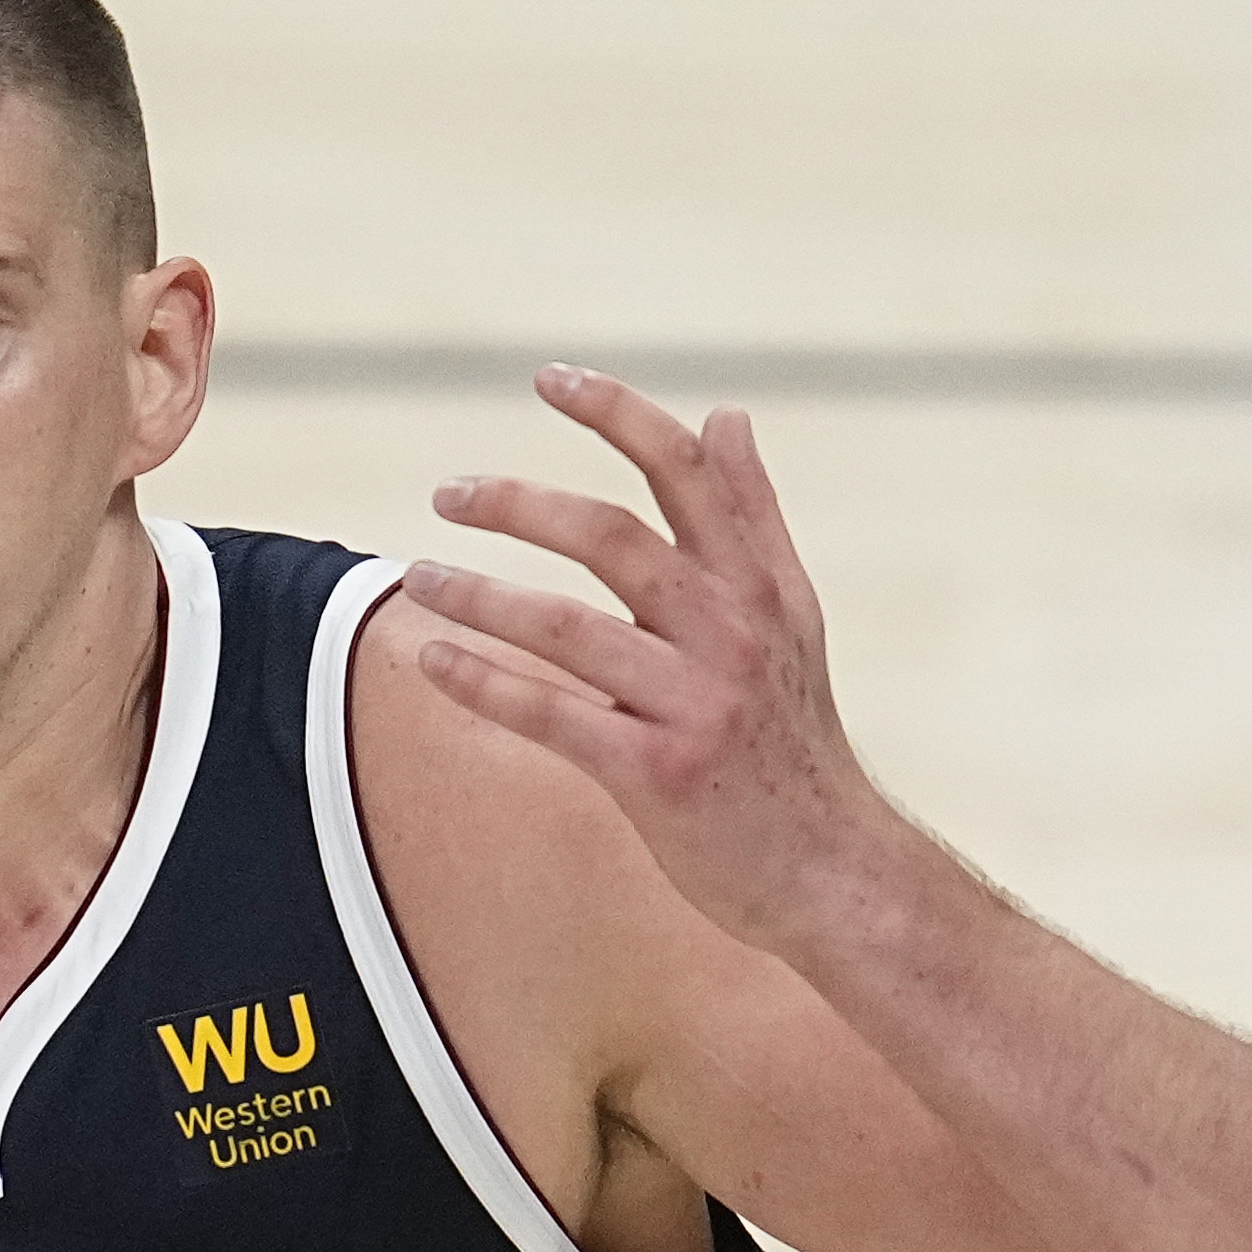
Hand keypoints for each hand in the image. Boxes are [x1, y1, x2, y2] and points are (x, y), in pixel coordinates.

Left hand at [402, 369, 902, 962]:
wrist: (834, 872)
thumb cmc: (797, 744)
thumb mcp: (793, 617)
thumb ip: (753, 514)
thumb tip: (725, 415)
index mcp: (757, 586)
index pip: (684, 472)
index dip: (616, 414)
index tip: (550, 379)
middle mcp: (729, 632)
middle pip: (609, 536)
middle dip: (519, 504)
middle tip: (449, 492)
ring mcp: (694, 702)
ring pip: (566, 626)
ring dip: (479, 595)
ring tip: (417, 576)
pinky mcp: (658, 772)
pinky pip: (552, 714)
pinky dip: (485, 683)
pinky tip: (432, 661)